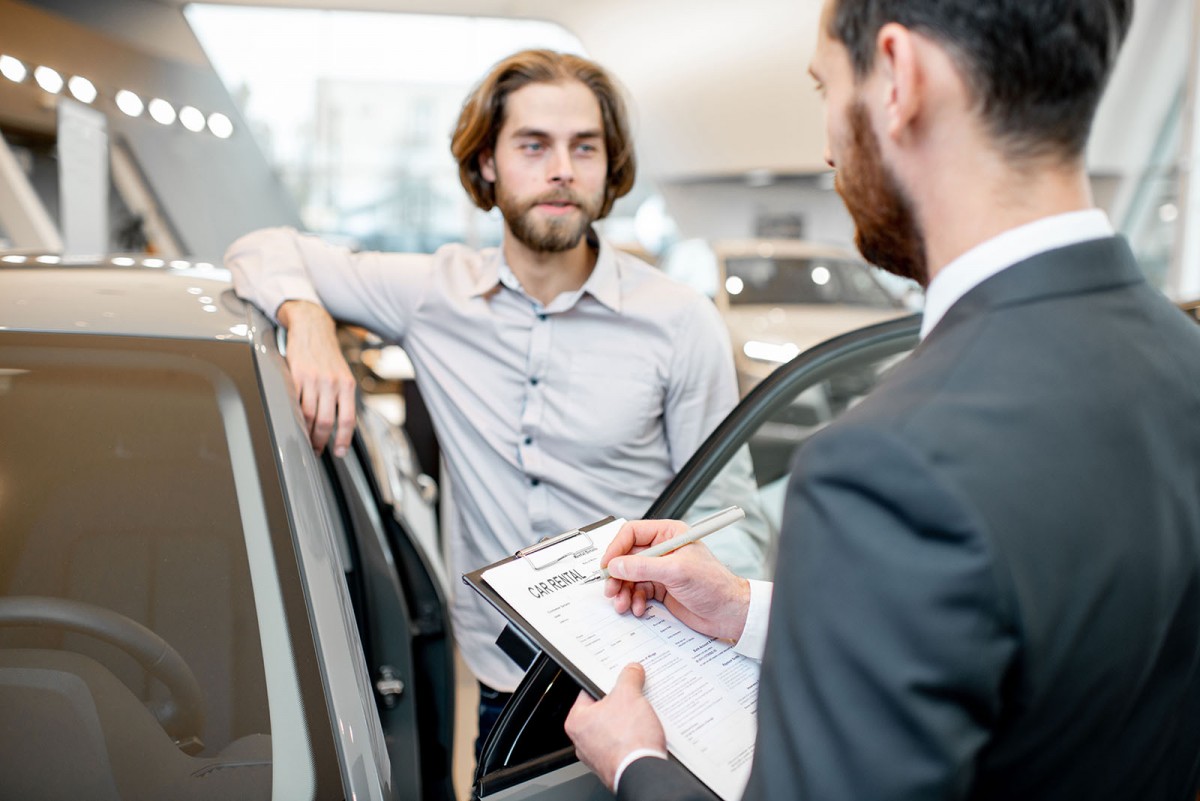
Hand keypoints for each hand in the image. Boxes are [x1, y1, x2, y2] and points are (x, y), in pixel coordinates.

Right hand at [277, 300, 356, 456]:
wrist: (312, 328)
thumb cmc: (327, 354)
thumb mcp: (343, 374)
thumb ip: (342, 395)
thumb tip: (341, 423)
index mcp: (347, 384)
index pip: (347, 419)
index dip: (343, 439)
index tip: (339, 451)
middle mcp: (332, 382)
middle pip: (326, 421)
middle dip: (321, 440)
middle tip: (317, 449)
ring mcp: (313, 379)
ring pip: (309, 415)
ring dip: (306, 432)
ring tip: (305, 440)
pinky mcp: (296, 375)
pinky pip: (294, 402)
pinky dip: (293, 416)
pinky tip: (294, 423)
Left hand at [565, 663, 665, 790]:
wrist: (644, 772)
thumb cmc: (627, 741)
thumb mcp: (629, 696)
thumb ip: (629, 678)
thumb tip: (631, 670)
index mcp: (577, 721)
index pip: (589, 691)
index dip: (607, 681)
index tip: (618, 677)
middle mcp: (583, 741)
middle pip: (604, 710)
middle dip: (622, 701)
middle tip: (634, 694)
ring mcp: (599, 755)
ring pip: (615, 727)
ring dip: (629, 720)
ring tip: (642, 714)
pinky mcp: (615, 764)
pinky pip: (624, 743)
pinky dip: (634, 736)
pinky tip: (646, 732)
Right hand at [602, 519, 750, 641]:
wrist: (729, 612)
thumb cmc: (715, 585)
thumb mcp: (676, 571)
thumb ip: (643, 566)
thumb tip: (617, 565)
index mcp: (669, 534)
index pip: (632, 533)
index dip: (616, 548)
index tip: (607, 565)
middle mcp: (662, 550)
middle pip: (626, 557)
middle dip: (617, 575)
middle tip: (611, 589)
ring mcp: (660, 570)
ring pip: (629, 576)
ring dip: (623, 591)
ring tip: (623, 603)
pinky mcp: (661, 588)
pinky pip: (637, 591)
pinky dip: (634, 600)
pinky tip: (638, 608)